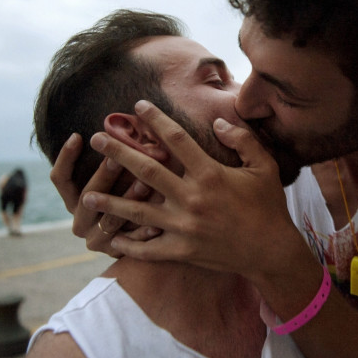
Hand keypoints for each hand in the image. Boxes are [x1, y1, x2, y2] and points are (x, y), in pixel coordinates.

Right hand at [49, 133, 158, 256]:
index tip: (78, 135)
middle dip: (103, 175)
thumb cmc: (130, 194)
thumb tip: (129, 128)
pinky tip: (158, 222)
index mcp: (73, 201)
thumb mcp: (118, 176)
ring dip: (127, 200)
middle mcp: (80, 222)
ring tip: (146, 184)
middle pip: (86, 197)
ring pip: (109, 219)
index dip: (66, 158)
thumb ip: (117, 157)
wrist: (143, 239)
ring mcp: (96, 240)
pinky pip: (130, 243)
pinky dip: (144, 230)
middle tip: (118, 157)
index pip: (59, 179)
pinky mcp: (116, 253)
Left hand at [82, 100, 303, 279]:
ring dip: (110, 203)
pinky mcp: (183, 251)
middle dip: (119, 153)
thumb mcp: (264, 166)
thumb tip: (217, 123)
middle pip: (146, 171)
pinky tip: (111, 239)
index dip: (155, 119)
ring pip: (138, 212)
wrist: (272, 251)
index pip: (176, 139)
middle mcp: (192, 198)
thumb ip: (242, 140)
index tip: (138, 106)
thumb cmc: (269, 206)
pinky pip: (148, 249)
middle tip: (97, 139)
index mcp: (210, 174)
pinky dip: (128, 246)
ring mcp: (184, 227)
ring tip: (85, 197)